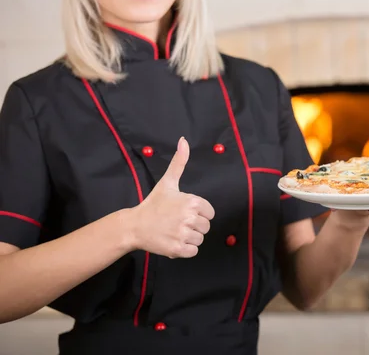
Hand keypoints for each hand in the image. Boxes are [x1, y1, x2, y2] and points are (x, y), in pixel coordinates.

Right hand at [126, 137, 214, 257]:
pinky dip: (185, 249)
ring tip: (174, 231)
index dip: (198, 214)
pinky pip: (193, 252)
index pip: (210, 213)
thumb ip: (179, 162)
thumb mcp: (168, 182)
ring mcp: (183, 234)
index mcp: (192, 201)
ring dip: (189, 238)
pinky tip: (173, 241)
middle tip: (177, 223)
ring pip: (200, 239)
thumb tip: (184, 140)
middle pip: (206, 227)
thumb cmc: (153, 204)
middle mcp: (189, 217)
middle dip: (194, 226)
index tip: (183, 212)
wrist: (134, 226)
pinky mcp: (177, 249)